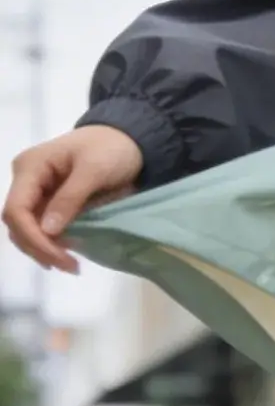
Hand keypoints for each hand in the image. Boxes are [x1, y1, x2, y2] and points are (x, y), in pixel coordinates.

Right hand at [3, 127, 143, 273]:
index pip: (16, 210)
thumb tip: (47, 230)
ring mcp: (36, 192)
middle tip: (71, 267)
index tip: (60, 257)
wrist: (127, 139)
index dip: (33, 238)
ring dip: (44, 250)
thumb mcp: (94, 170)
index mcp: (30, 167)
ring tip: (72, 264)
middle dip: (39, 248)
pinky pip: (41, 228)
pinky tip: (69, 254)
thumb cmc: (111, 149)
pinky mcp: (48, 202)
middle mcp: (26, 180)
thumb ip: (70, 198)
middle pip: (18, 223)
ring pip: (26, 230)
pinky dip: (52, 244)